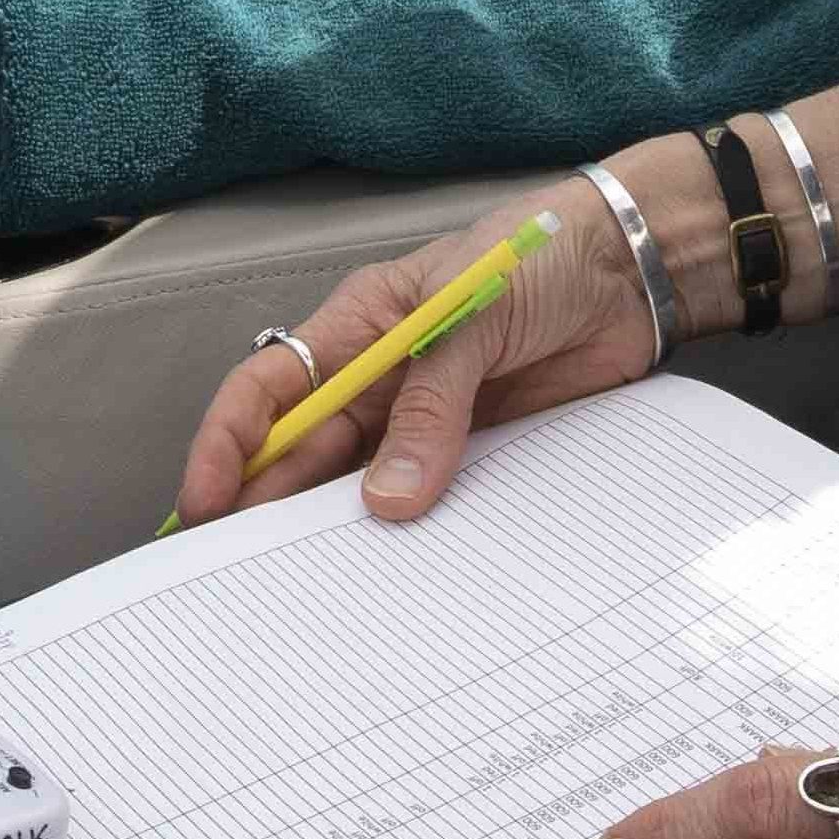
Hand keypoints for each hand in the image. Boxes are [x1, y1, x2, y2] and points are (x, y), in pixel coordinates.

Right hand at [169, 182, 664, 525]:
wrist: (632, 273)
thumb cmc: (542, 255)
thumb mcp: (472, 313)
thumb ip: (432, 404)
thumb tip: (388, 497)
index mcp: (360, 325)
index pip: (270, 386)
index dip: (229, 443)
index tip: (207, 499)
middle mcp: (381, 376)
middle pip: (303, 449)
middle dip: (264, 505)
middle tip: (237, 567)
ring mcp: (426, 418)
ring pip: (357, 483)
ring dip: (331, 528)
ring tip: (302, 582)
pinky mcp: (474, 449)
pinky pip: (425, 499)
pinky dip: (403, 534)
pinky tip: (387, 569)